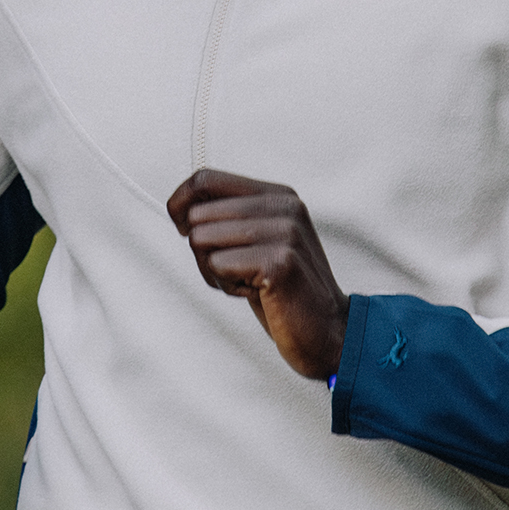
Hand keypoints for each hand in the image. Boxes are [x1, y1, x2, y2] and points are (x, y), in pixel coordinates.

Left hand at [167, 168, 348, 379]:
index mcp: (278, 195)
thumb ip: (229, 217)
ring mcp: (284, 232)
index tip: (180, 226)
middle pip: (198, 215)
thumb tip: (180, 205)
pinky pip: (217, 266)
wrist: (328, 330)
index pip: (206, 179)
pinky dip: (228, 286)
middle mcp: (283, 207)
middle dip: (203, 250)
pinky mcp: (279, 261)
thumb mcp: (258, 241)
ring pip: (202, 239)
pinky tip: (257, 293)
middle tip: (234, 271)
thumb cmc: (284, 290)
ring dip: (214, 271)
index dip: (180, 202)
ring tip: (247, 282)